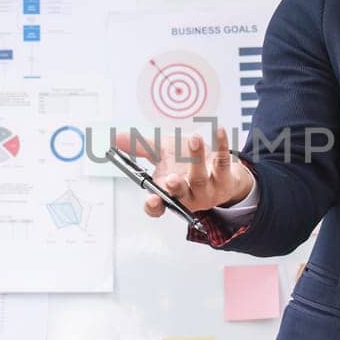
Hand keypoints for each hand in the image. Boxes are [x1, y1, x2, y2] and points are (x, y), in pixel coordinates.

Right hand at [114, 126, 254, 217]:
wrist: (217, 168)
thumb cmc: (184, 163)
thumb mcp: (161, 153)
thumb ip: (139, 146)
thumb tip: (115, 137)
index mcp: (168, 193)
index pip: (158, 208)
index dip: (154, 207)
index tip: (152, 200)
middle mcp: (187, 195)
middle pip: (180, 195)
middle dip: (175, 187)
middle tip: (171, 178)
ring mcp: (208, 189)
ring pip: (201, 178)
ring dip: (196, 159)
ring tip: (193, 139)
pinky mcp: (225, 179)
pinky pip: (223, 162)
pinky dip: (222, 146)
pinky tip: (220, 132)